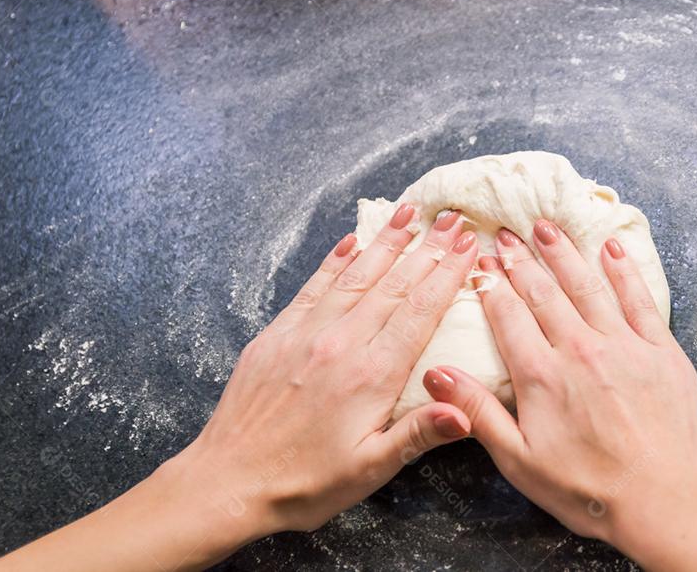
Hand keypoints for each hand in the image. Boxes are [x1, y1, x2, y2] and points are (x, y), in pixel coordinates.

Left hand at [0, 203, 481, 571]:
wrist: (228, 482)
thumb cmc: (306, 483)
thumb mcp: (370, 468)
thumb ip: (419, 434)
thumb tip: (466, 412)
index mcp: (371, 375)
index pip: (419, 312)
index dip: (447, 275)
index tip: (468, 246)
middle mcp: (341, 344)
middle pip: (393, 284)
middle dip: (427, 248)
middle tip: (452, 218)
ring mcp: (306, 334)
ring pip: (356, 276)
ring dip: (386, 242)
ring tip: (410, 212)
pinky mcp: (277, 334)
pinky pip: (314, 287)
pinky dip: (335, 261)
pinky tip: (351, 241)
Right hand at [422, 220, 696, 570]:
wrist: (664, 500)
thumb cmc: (589, 489)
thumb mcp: (519, 461)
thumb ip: (477, 412)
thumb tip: (436, 373)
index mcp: (541, 376)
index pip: (509, 316)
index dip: (492, 285)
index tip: (481, 261)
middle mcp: (580, 349)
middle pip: (544, 293)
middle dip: (522, 260)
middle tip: (507, 233)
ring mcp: (624, 345)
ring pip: (587, 286)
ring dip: (564, 254)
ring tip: (547, 227)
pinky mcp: (660, 350)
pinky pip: (638, 299)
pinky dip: (622, 271)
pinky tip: (611, 250)